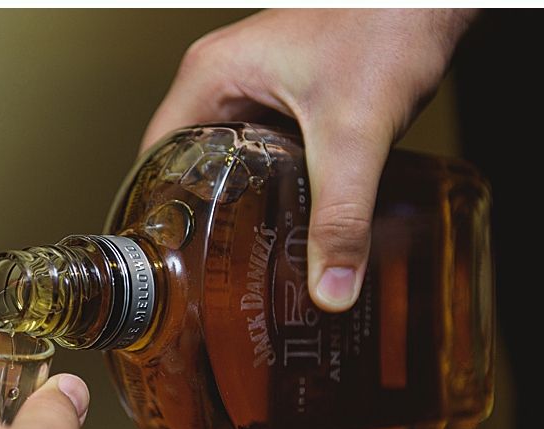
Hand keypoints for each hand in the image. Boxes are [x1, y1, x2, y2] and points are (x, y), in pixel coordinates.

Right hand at [143, 9, 476, 311]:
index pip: (153, 157)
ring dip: (237, 204)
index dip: (155, 211)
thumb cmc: (389, 19)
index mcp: (210, 76)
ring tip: (240, 259)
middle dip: (200, 217)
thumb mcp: (355, 132)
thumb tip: (331, 286)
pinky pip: (263, 152)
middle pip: (188, 165)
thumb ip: (342, 214)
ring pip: (228, 161)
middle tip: (207, 273)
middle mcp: (225, 80)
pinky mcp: (291, 96)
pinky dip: (271, 187)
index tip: (165, 260)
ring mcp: (258, 86)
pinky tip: (287, 221)